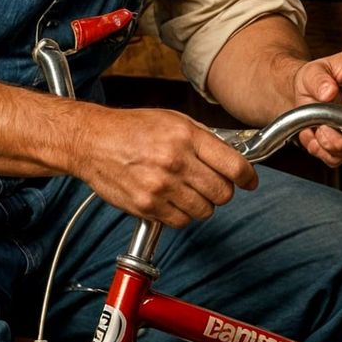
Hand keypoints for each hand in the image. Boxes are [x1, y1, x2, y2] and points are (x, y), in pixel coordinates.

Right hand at [70, 105, 256, 227]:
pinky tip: (171, 200)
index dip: (247, 177)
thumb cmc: (131, 128)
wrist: (92, 141)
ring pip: (204, 211)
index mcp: (186, 137)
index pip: (234, 166)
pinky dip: (181, 215)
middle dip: (222, 192)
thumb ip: (203, 138)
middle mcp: (175, 161)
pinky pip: (181, 222)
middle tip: (212, 186)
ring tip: (186, 192)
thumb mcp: (173, 119)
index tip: (249, 182)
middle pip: (222, 193)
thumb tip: (232, 157)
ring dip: (201, 205)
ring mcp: (161, 186)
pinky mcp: (147, 206)